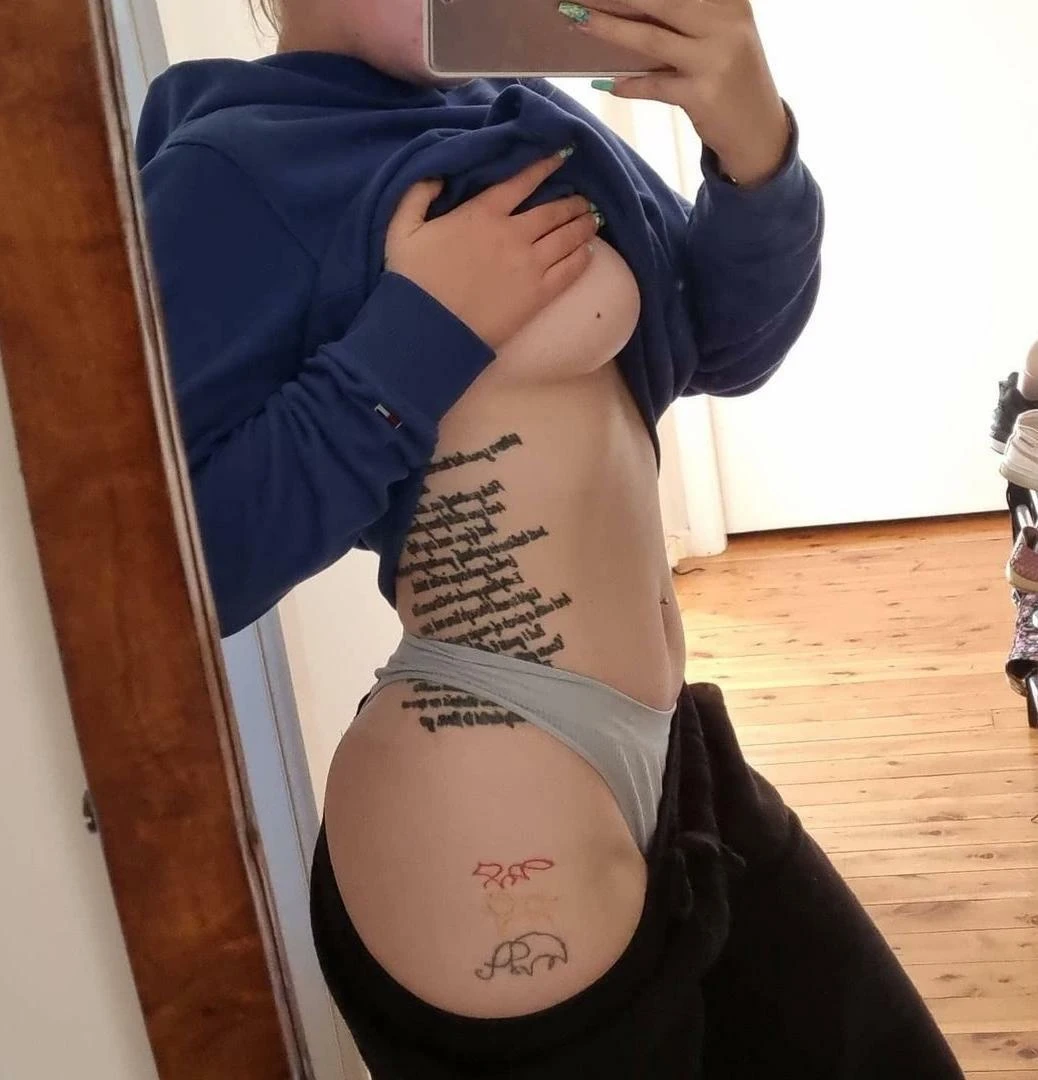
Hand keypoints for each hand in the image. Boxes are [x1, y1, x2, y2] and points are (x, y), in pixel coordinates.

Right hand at [385, 152, 600, 349]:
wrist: (428, 329)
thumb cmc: (411, 281)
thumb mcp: (402, 228)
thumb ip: (417, 194)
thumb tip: (438, 175)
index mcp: (482, 214)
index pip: (520, 182)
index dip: (543, 166)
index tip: (562, 156)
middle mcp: (513, 234)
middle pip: (552, 211)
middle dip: (571, 202)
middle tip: (584, 199)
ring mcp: (529, 265)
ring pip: (566, 237)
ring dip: (582, 226)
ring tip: (593, 220)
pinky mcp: (538, 295)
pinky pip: (569, 270)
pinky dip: (582, 257)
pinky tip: (588, 252)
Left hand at [560, 0, 790, 187]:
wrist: (760, 129)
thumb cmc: (731, 75)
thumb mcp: (721, 33)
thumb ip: (687, 14)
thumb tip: (627, 6)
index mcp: (729, 1)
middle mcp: (725, 24)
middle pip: (660, 0)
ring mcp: (715, 60)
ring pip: (651, 39)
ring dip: (609, 28)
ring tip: (577, 20)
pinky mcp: (703, 94)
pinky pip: (656, 86)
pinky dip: (631, 85)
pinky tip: (609, 83)